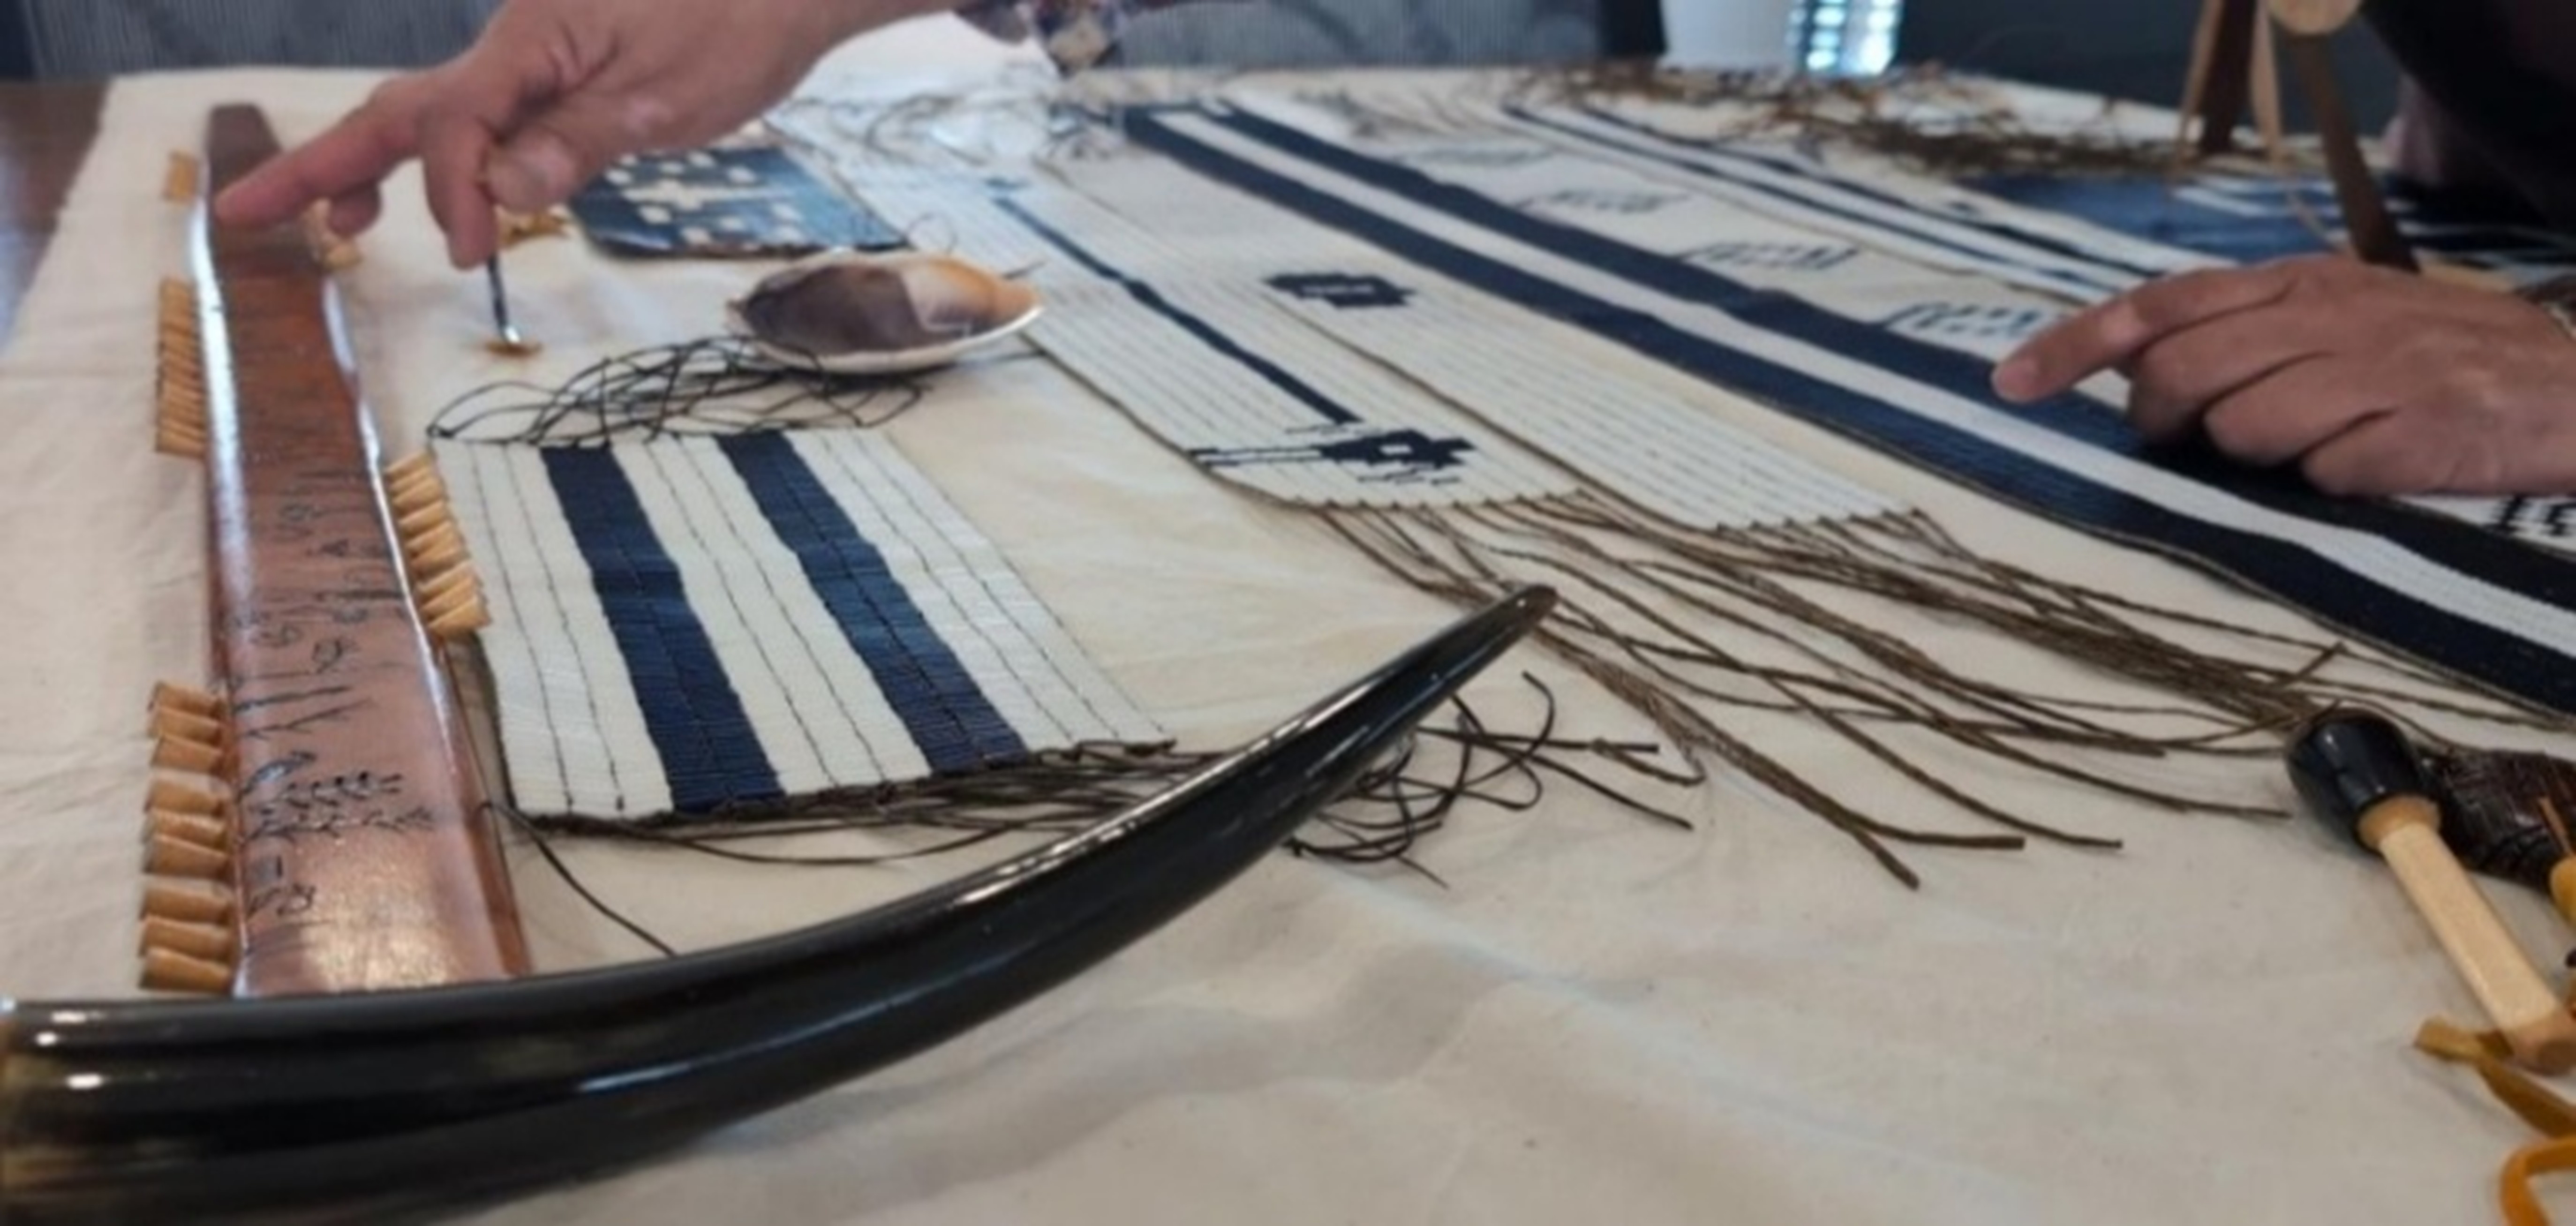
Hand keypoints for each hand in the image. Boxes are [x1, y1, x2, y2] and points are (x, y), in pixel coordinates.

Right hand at [215, 0, 944, 267]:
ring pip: (432, 114)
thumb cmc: (739, 26)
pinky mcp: (560, 81)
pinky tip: (451, 200)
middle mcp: (517, 47)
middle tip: (241, 214)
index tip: (470, 251)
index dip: (448, 190)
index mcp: (532, 42)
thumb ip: (580, 140)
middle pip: (400, 108)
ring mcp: (535, 63)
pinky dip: (449, 162)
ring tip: (339, 226)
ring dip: (374, 165)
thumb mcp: (668, 95)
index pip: (452, 123)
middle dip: (323, 163)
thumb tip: (497, 190)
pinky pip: (482, 120)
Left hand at [1990, 254, 2575, 495]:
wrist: (2574, 391)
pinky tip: (2368, 468)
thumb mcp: (2347, 320)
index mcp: (2303, 285)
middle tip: (2191, 446)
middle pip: (2182, 373)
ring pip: (2243, 426)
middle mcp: (2329, 319)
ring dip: (2252, 454)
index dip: (2076, 344)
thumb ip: (2249, 337)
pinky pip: (2325, 472)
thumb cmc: (2445, 360)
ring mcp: (2376, 376)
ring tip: (2314, 444)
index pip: (2162, 304)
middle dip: (2161, 423)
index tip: (2008, 383)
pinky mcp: (2416, 435)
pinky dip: (2330, 483)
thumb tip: (2145, 374)